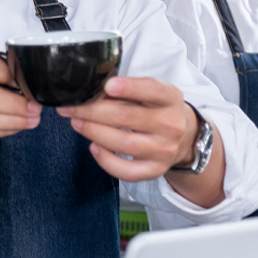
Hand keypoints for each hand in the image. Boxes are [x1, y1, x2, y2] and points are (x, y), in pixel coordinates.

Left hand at [56, 76, 196, 181]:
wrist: (185, 138)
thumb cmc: (159, 110)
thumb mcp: (152, 92)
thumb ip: (127, 89)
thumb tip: (92, 91)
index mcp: (171, 98)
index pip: (152, 90)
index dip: (129, 87)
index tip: (107, 85)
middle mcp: (171, 125)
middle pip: (127, 117)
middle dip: (93, 111)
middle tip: (72, 107)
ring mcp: (164, 150)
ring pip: (124, 143)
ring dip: (94, 132)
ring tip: (77, 123)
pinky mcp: (155, 170)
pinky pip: (127, 171)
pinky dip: (106, 160)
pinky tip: (93, 147)